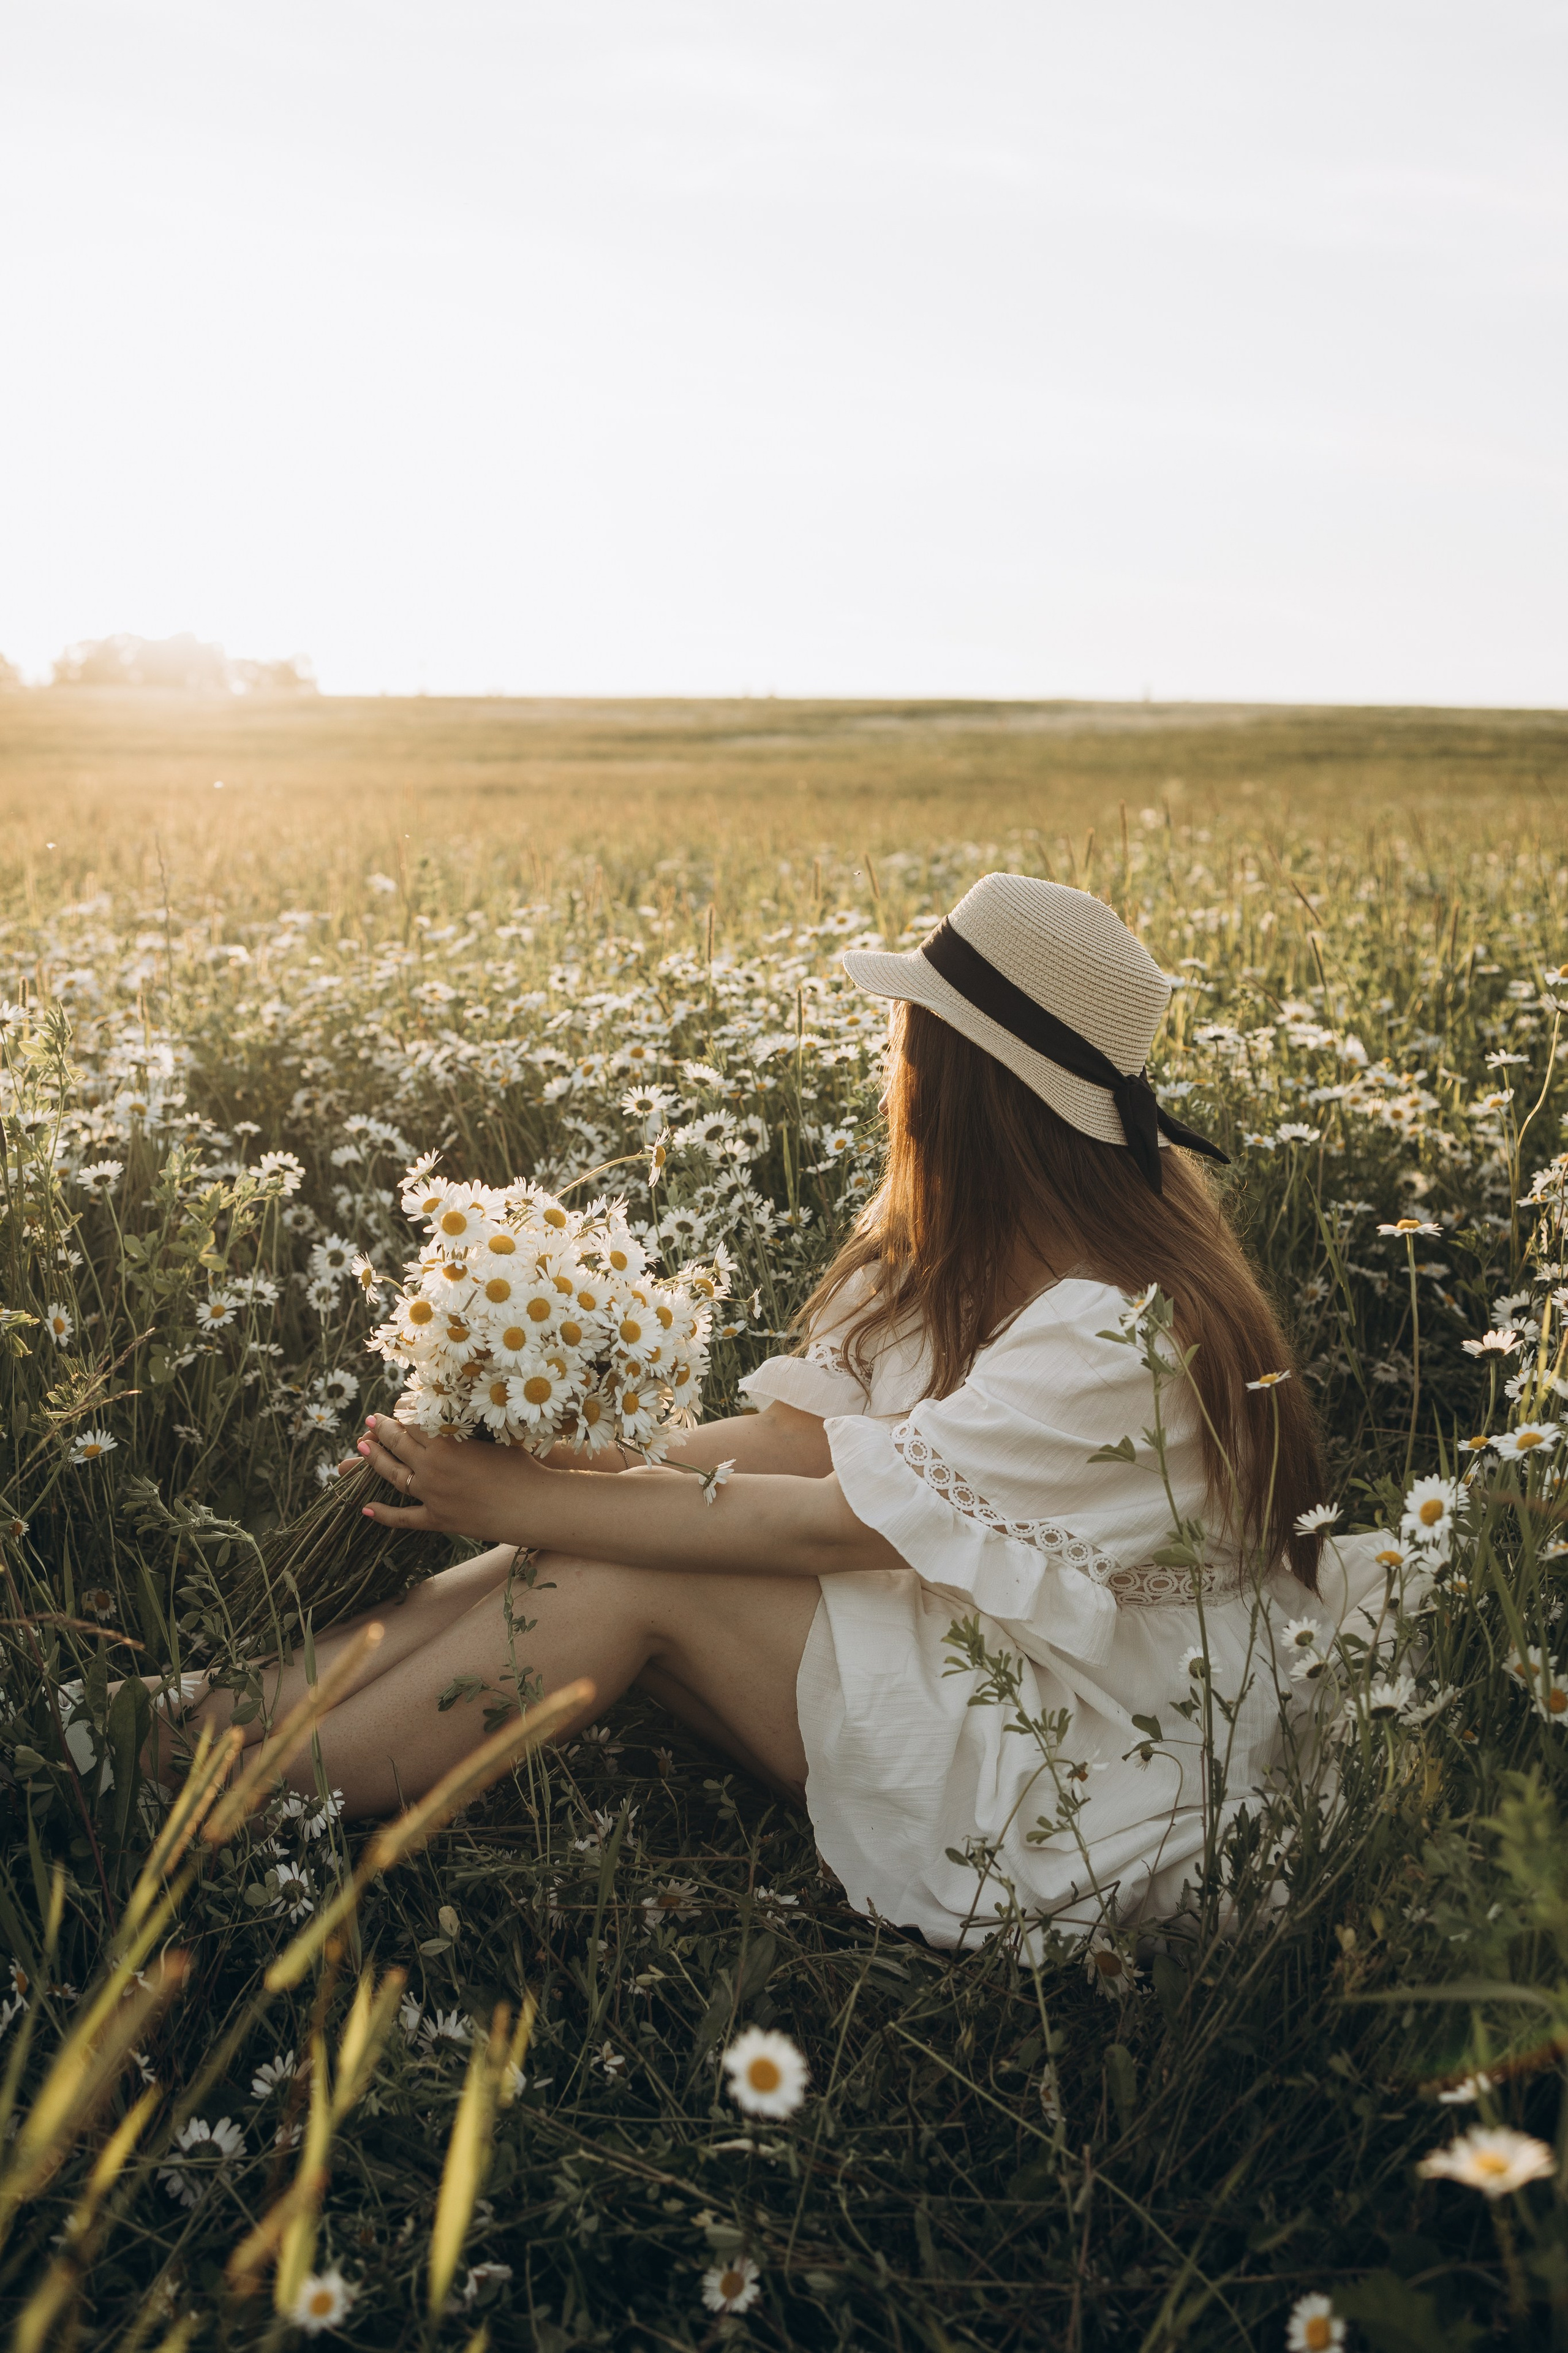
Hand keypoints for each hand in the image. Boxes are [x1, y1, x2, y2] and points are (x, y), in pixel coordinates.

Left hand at [345, 1415, 549, 1542]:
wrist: (533, 1505)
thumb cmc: (521, 1465)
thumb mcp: (493, 1436)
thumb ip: (467, 1427)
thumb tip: (455, 1411)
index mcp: (445, 1443)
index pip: (412, 1422)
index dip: (401, 1412)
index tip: (395, 1406)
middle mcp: (432, 1468)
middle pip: (398, 1445)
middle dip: (382, 1431)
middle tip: (371, 1422)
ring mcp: (432, 1496)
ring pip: (394, 1476)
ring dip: (375, 1461)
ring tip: (361, 1448)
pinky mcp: (438, 1520)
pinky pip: (404, 1517)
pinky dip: (384, 1514)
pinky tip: (365, 1508)